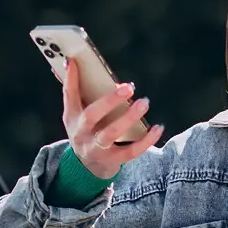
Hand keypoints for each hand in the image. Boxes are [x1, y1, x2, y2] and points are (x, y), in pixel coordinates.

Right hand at [62, 57, 162, 179]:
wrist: (87, 167)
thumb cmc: (87, 131)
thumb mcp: (77, 114)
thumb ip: (77, 91)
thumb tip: (72, 62)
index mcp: (72, 117)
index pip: (69, 95)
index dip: (70, 79)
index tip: (74, 61)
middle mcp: (81, 133)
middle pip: (92, 115)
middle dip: (109, 101)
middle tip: (128, 87)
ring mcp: (96, 149)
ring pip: (111, 133)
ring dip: (128, 118)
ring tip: (144, 103)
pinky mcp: (113, 160)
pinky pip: (131, 151)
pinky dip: (146, 140)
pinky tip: (158, 128)